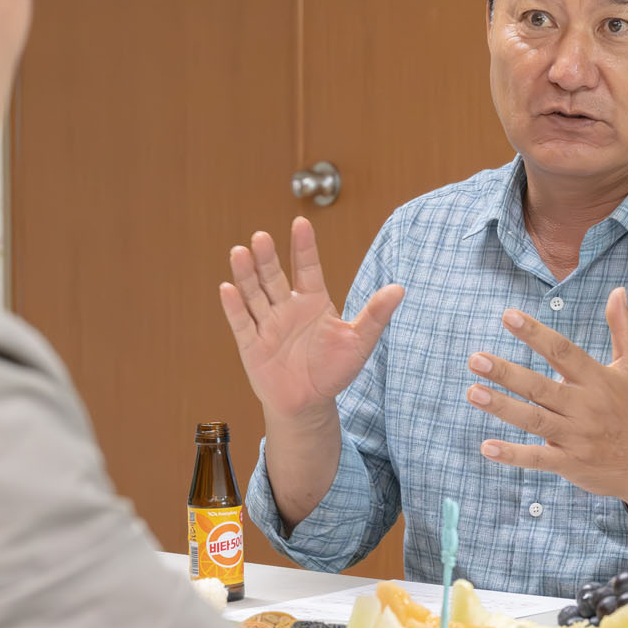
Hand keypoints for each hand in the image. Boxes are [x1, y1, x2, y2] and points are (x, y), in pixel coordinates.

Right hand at [218, 217, 403, 423]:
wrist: (309, 403)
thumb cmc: (334, 370)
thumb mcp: (358, 342)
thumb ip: (375, 315)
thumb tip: (399, 289)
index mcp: (314, 301)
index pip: (307, 268)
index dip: (304, 247)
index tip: (300, 223)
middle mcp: (287, 308)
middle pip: (275, 277)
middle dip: (268, 258)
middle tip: (262, 237)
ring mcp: (268, 324)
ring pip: (255, 294)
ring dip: (247, 275)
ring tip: (240, 252)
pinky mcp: (252, 345)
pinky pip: (242, 323)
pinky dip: (234, 307)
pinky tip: (227, 289)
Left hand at [466, 288, 627, 507]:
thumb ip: (622, 328)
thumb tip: (618, 290)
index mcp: (597, 379)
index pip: (562, 351)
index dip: (535, 333)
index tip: (508, 316)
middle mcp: (585, 406)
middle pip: (540, 387)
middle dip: (507, 373)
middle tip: (475, 359)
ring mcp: (577, 436)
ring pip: (534, 419)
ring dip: (502, 407)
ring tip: (473, 392)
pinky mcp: (571, 462)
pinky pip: (538, 458)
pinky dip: (513, 454)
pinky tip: (486, 447)